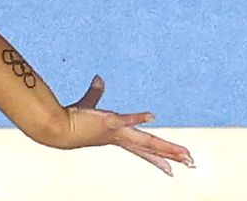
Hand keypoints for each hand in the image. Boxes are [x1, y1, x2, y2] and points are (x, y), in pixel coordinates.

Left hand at [57, 76, 196, 177]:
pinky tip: (152, 116)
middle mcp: (119, 138)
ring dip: (165, 146)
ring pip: (145, 141)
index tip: (171, 167)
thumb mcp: (88, 105)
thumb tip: (98, 78)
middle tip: (190, 163)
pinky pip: (126, 119)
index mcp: (117, 137)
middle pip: (150, 147)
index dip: (157, 157)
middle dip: (171, 155)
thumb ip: (95, 92)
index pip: (141, 148)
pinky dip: (138, 117)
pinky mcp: (108, 122)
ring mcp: (116, 132)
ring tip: (183, 154)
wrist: (56, 127)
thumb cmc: (69, 120)